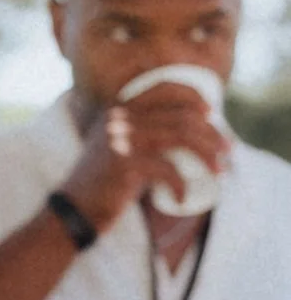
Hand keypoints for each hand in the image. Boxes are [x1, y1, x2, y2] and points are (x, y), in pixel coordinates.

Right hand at [62, 76, 228, 233]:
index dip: (194, 98)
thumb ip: (143, 134)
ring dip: (206, 153)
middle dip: (211, 132)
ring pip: (181, 136)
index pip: (164, 89)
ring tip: (219, 169)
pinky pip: (168, 169)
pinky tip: (183, 196)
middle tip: (227, 150)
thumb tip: (188, 129)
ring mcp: (121, 139)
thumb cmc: (102, 183)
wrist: (72, 211)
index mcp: (118, 109)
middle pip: (180, 115)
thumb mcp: (119, 148)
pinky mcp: (124, 164)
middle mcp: (119, 118)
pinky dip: (180, 184)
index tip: (212, 115)